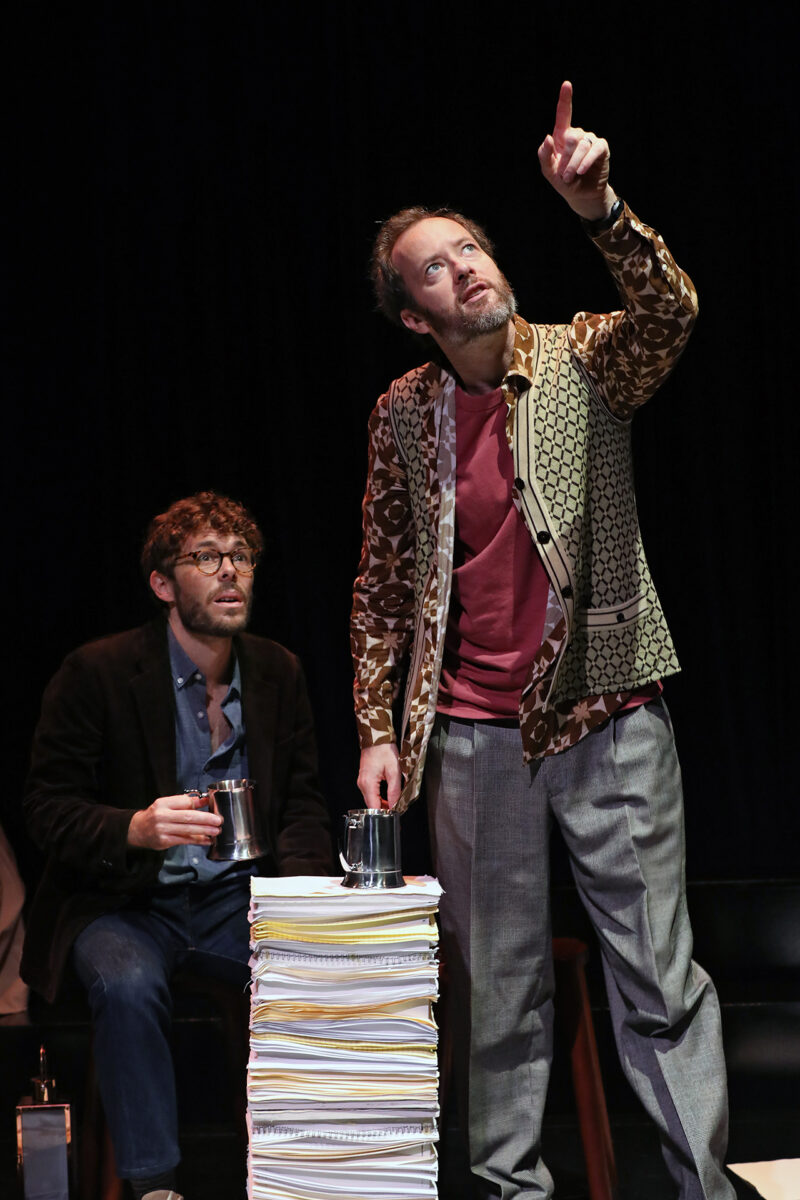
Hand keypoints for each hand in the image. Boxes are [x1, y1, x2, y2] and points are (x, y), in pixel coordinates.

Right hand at [127, 792, 222, 849]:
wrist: (137, 830)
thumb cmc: (155, 815)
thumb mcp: (166, 804)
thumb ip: (184, 802)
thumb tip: (204, 800)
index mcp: (163, 804)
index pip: (184, 802)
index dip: (199, 804)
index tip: (211, 805)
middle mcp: (162, 816)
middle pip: (188, 817)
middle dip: (206, 819)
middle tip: (218, 820)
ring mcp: (163, 830)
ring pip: (188, 830)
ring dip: (205, 831)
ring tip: (216, 830)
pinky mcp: (164, 842)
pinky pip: (185, 841)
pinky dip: (198, 840)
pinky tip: (207, 840)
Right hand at [357, 744, 401, 809]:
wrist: (377, 738)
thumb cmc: (384, 750)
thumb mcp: (394, 771)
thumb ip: (394, 790)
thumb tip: (395, 806)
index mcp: (368, 784)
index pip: (374, 807)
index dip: (384, 814)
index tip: (394, 816)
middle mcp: (362, 784)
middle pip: (372, 805)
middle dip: (384, 809)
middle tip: (397, 810)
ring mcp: (362, 782)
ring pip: (371, 799)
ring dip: (382, 803)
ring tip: (394, 803)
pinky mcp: (364, 779)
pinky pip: (371, 793)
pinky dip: (379, 797)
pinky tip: (388, 796)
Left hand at [537, 80, 615, 221]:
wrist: (581, 195)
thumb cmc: (563, 182)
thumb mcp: (549, 172)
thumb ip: (544, 156)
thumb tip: (547, 137)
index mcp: (562, 137)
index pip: (563, 115)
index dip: (565, 99)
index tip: (566, 84)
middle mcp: (577, 135)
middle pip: (571, 137)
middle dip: (566, 158)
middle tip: (564, 175)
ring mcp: (590, 140)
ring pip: (581, 145)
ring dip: (574, 163)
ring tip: (571, 177)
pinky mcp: (601, 148)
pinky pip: (595, 149)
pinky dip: (586, 161)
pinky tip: (581, 171)